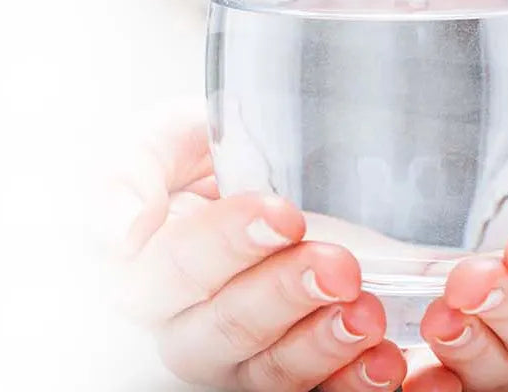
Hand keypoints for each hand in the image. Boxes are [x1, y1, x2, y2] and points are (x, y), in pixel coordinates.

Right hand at [101, 107, 406, 391]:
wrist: (268, 174)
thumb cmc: (210, 158)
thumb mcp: (169, 140)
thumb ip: (132, 172)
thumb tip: (124, 228)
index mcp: (148, 268)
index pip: (174, 268)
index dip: (226, 245)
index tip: (282, 217)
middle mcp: (187, 324)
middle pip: (223, 329)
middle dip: (283, 296)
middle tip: (337, 267)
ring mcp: (240, 358)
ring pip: (269, 372)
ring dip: (322, 346)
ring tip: (366, 314)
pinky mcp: (290, 371)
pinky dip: (352, 382)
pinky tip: (383, 361)